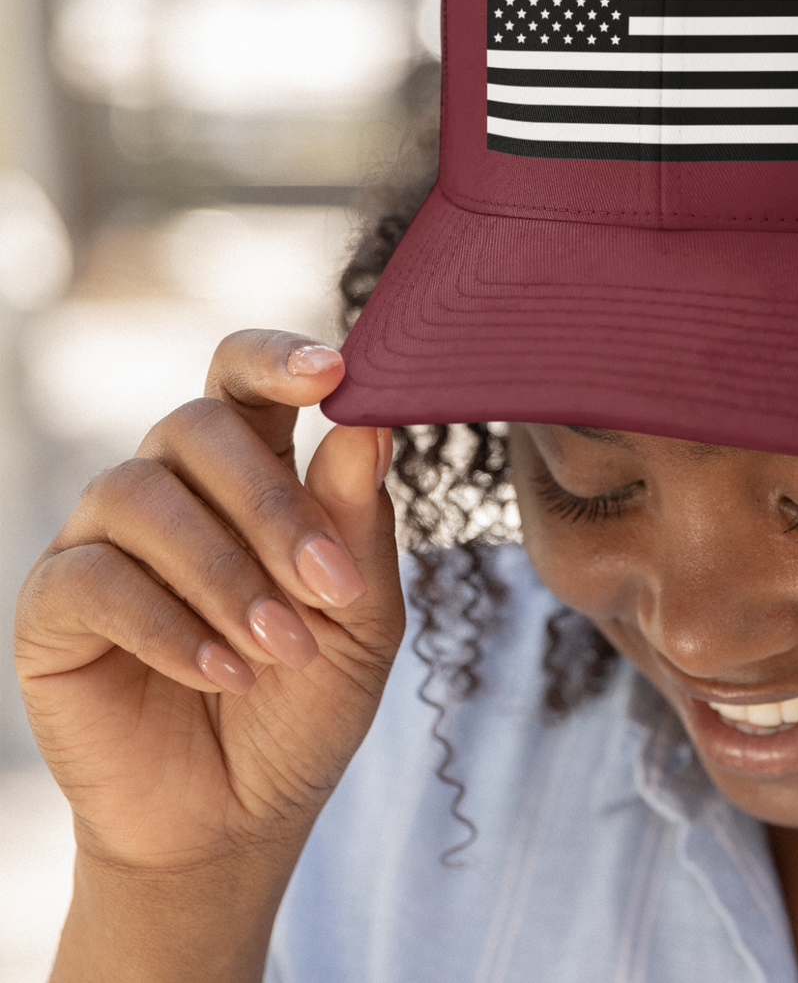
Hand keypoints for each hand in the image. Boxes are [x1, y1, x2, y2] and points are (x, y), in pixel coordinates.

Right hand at [14, 331, 403, 977]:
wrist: (239, 813)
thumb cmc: (308, 696)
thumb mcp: (360, 613)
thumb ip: (359, 521)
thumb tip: (368, 425)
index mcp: (252, 467)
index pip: (245, 377)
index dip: (280, 359)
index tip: (335, 371)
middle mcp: (172, 485)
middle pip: (197, 425)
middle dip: (272, 505)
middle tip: (330, 585)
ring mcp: (104, 538)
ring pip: (142, 495)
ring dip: (225, 575)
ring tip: (281, 650)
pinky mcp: (54, 605)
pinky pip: (96, 580)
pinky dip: (169, 626)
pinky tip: (222, 673)